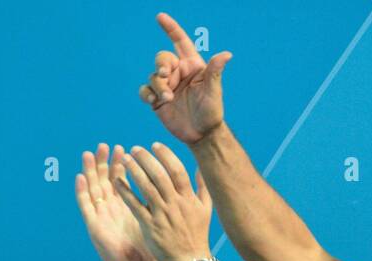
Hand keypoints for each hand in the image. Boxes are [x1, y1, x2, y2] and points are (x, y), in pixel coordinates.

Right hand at [75, 143, 153, 260]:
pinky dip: (81, 192)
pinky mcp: (94, 226)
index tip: (126, 148)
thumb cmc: (149, 248)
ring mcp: (101, 216)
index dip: (122, 163)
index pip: (121, 179)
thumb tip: (176, 186)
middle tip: (104, 145)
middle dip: (103, 162)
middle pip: (104, 180)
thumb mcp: (156, 219)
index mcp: (125, 205)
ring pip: (92, 189)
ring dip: (89, 171)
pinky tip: (80, 178)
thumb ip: (161, 202)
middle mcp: (111, 208)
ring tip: (88, 154)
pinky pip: (85, 206)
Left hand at [112, 143, 213, 260]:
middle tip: (135, 149)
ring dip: (135, 171)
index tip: (155, 145)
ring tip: (125, 159)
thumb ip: (202, 187)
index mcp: (188, 198)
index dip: (166, 155)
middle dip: (146, 159)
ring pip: (147, 187)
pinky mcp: (150, 227)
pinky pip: (135, 205)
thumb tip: (200, 167)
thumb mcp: (206, 209)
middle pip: (160, 175)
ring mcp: (162, 215)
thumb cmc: (197, 235)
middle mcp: (175, 204)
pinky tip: (117, 180)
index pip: (177, 170)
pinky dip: (126, 192)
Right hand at [139, 13, 232, 145]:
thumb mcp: (213, 90)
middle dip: (161, 65)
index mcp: (191, 65)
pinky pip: (145, 91)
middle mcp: (178, 72)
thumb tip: (226, 54)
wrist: (201, 133)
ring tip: (168, 99)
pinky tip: (153, 101)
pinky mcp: (157, 100)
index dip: (170, 28)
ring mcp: (166, 86)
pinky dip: (146, 94)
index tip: (160, 17)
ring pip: (153, 77)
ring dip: (158, 86)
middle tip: (166, 75)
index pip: (179, 41)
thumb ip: (215, 71)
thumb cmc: (211, 111)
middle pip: (162, 59)